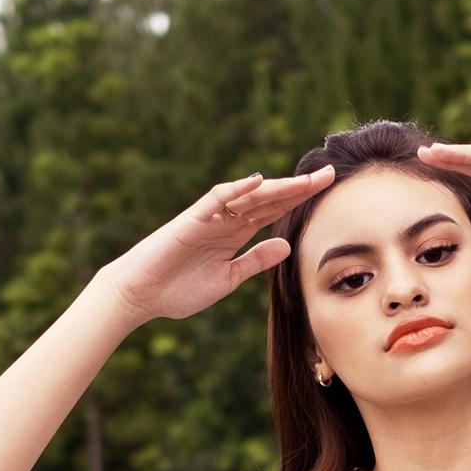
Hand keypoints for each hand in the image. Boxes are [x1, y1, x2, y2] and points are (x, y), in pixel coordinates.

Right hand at [103, 165, 335, 323]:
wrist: (140, 296)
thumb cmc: (178, 289)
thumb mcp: (228, 278)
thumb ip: (255, 261)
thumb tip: (287, 244)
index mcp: (235, 233)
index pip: (273, 211)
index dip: (299, 199)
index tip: (328, 190)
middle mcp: (225, 220)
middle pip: (268, 198)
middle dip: (298, 187)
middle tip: (330, 175)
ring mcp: (209, 218)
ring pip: (248, 196)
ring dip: (277, 187)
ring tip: (305, 180)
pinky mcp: (190, 221)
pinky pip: (215, 201)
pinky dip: (236, 190)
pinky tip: (257, 182)